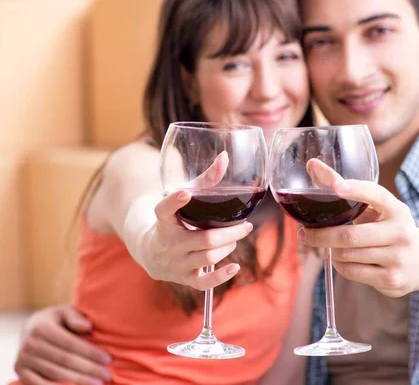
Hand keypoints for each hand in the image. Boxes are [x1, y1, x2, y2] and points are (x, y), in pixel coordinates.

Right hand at [14, 306, 111, 384]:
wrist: (31, 327)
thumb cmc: (57, 320)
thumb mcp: (66, 312)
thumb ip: (76, 318)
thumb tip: (87, 327)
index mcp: (42, 327)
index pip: (71, 344)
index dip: (90, 353)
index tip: (108, 359)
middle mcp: (30, 344)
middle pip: (65, 360)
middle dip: (88, 369)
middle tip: (107, 375)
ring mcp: (23, 359)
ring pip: (55, 373)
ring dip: (78, 381)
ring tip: (97, 384)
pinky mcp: (20, 371)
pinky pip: (39, 384)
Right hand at [136, 189, 253, 290]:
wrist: (150, 250)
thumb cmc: (174, 219)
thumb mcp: (183, 197)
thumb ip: (205, 180)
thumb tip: (225, 157)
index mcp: (163, 220)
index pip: (164, 210)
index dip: (174, 202)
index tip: (185, 192)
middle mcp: (168, 243)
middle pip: (205, 239)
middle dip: (230, 232)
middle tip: (246, 225)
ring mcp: (176, 263)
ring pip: (208, 258)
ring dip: (228, 246)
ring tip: (236, 238)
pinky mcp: (183, 278)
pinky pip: (204, 283)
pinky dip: (221, 277)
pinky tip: (235, 267)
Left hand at [300, 177, 418, 297]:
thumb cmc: (393, 228)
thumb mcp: (380, 208)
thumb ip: (347, 189)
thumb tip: (312, 166)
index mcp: (397, 210)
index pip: (375, 194)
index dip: (355, 190)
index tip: (336, 186)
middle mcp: (400, 233)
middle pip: (350, 236)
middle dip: (321, 235)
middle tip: (304, 233)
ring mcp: (397, 258)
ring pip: (347, 256)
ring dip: (330, 251)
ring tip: (326, 246)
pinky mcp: (391, 280)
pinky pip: (352, 273)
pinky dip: (340, 266)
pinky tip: (341, 260)